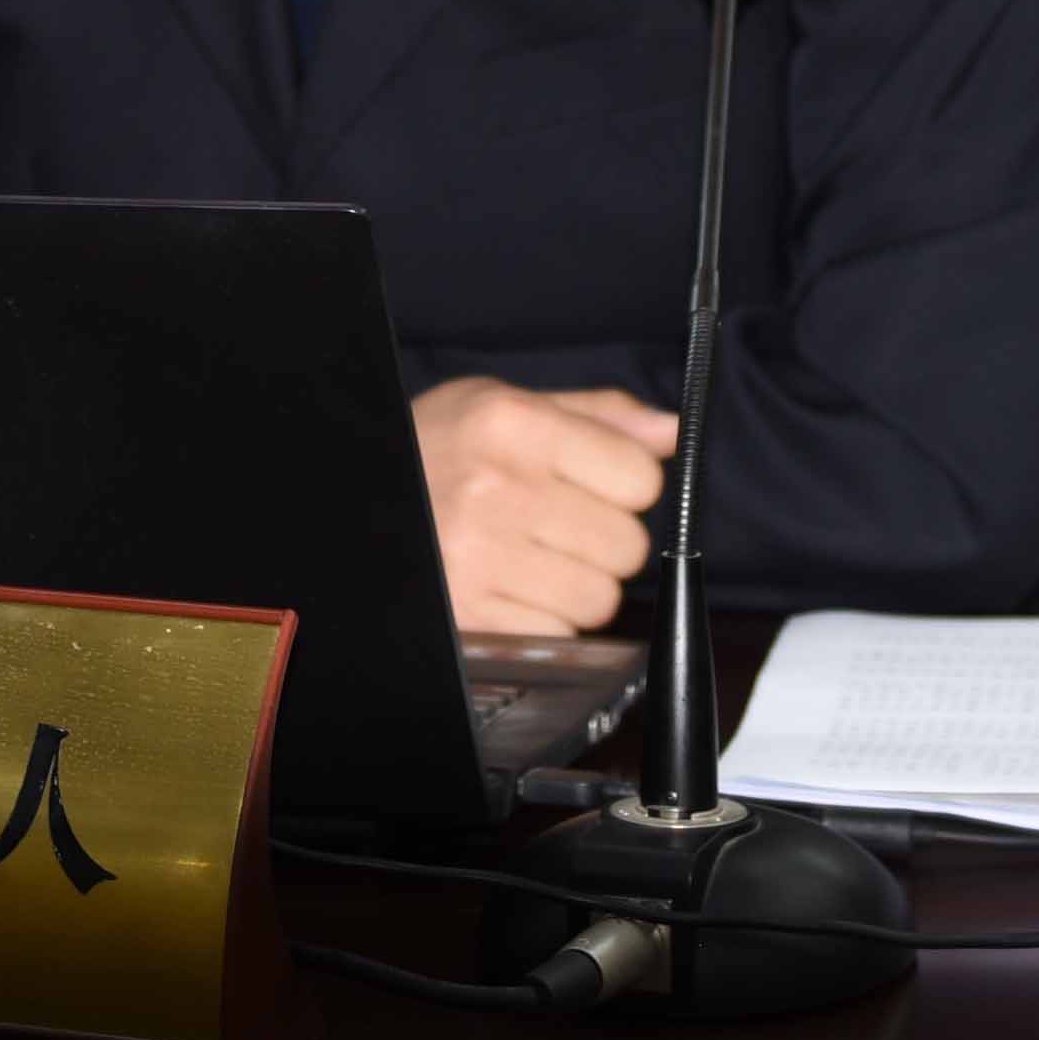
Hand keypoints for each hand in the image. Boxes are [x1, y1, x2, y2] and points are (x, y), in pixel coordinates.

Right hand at [412, 376, 679, 640]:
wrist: (367, 491)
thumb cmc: (441, 447)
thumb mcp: (507, 404)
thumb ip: (597, 416)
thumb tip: (671, 432)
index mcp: (511, 424)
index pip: (640, 477)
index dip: (630, 485)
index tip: (601, 484)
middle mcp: (495, 490)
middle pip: (627, 546)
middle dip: (607, 541)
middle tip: (564, 526)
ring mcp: (477, 557)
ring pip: (599, 599)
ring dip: (581, 585)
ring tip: (538, 558)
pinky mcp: (468, 613)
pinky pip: (557, 635)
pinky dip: (546, 620)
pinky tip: (514, 588)